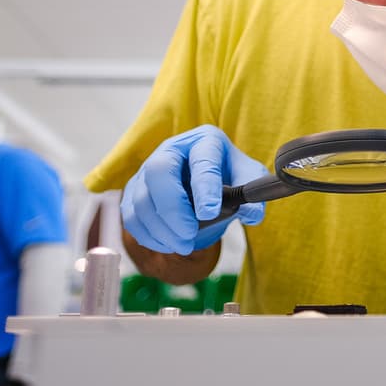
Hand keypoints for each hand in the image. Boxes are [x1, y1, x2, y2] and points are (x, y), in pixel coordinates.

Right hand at [121, 125, 267, 254]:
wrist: (205, 180)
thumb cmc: (227, 175)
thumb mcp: (247, 178)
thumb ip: (253, 193)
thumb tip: (252, 214)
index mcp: (204, 140)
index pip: (201, 159)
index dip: (204, 186)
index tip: (210, 212)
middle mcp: (172, 149)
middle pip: (159, 172)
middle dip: (173, 209)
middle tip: (189, 235)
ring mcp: (148, 168)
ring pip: (141, 198)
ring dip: (161, 229)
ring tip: (183, 245)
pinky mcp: (135, 190)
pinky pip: (131, 215)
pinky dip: (147, 235)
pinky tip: (167, 243)